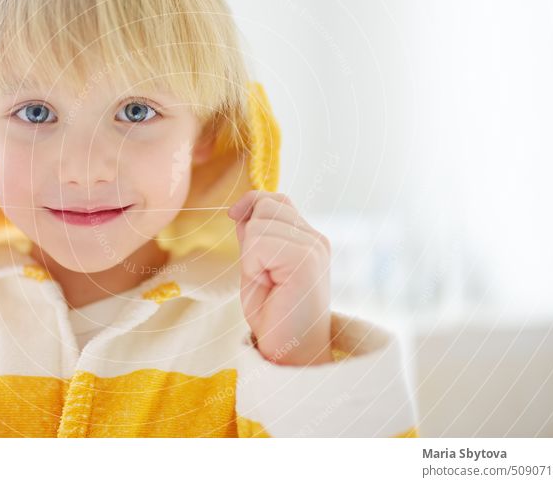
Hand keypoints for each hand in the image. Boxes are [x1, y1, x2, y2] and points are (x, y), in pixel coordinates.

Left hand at [228, 190, 332, 365]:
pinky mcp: (306, 260)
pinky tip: (269, 284)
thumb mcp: (256, 267)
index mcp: (307, 238)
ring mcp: (314, 248)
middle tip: (261, 272)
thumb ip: (253, 237)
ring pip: (260, 222)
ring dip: (250, 252)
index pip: (276, 199)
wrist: (292, 353)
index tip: (237, 221)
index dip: (251, 206)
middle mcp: (315, 238)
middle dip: (250, 235)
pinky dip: (252, 263)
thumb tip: (242, 209)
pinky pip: (260, 242)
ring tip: (267, 280)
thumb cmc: (275, 315)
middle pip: (266, 205)